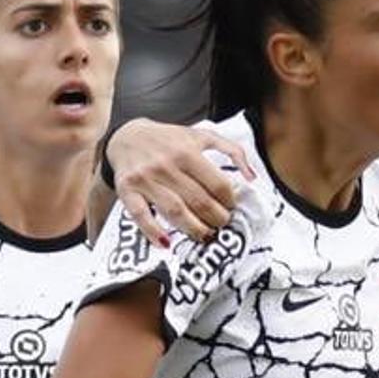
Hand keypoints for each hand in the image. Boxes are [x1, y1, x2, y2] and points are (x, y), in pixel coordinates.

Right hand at [105, 118, 251, 244]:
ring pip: (175, 211)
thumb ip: (231, 150)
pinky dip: (153, 232)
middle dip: (216, 219)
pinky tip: (166, 242)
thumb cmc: (168, 140)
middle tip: (220, 225)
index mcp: (187, 151)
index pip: (218, 184)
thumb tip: (252, 177)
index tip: (231, 207)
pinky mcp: (127, 190)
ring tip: (204, 235)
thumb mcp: (201, 135)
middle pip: (199, 201)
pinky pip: (140, 215)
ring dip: (194, 229)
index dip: (229, 201)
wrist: (126, 136)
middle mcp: (167, 165)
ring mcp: (146, 179)